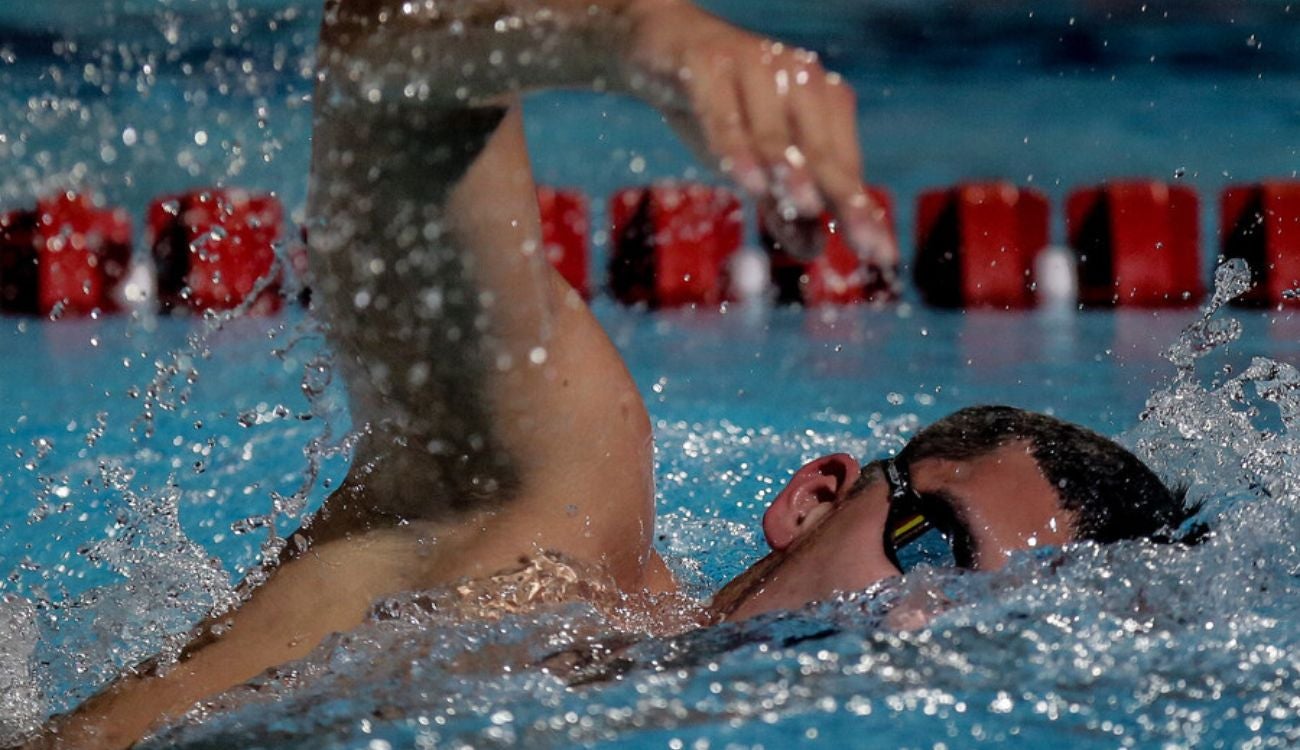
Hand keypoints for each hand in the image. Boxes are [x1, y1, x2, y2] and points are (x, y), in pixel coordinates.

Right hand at [619, 0, 896, 265]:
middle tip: (863, 244)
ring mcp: (754, 68)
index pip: (844, 168)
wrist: (661, 46)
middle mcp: (798, 79)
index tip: (881, 257)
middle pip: (822, 152)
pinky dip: (735, 149)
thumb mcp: (751, 162)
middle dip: (844, 200)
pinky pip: (722, 116)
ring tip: (810, 208)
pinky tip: (747, 182)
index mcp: (822, 101)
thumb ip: (781, 202)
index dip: (861, 213)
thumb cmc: (717, 106)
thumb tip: (813, 250)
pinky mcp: (707, 65)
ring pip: (775, 133)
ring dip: (791, 172)